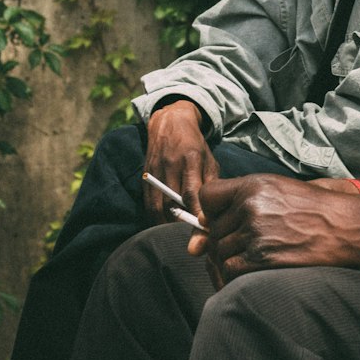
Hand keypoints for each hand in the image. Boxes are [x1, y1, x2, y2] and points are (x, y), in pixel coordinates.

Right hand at [143, 100, 218, 223]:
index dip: (196, 212)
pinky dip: (154, 217)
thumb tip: (213, 210)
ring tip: (176, 235)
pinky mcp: (145, 175)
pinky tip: (163, 225)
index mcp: (190, 159)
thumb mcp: (208, 158)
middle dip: (181, 223)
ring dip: (166, 224)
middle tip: (190, 237)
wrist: (170, 122)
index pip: (191, 192)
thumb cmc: (194, 144)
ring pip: (158, 205)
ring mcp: (156, 170)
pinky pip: (148, 202)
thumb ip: (210, 182)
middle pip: (173, 202)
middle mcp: (171, 165)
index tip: (203, 227)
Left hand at [187, 174, 359, 282]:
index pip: (207, 197)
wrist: (343, 227)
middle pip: (212, 230)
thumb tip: (196, 238)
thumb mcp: (275, 191)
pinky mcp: (262, 260)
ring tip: (252, 255)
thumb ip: (236, 206)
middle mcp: (249, 207)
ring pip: (218, 252)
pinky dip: (234, 275)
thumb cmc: (311, 208)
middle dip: (223, 239)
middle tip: (247, 242)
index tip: (222, 220)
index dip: (211, 212)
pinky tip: (251, 269)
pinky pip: (229, 271)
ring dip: (229, 258)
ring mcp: (255, 234)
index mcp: (252, 185)